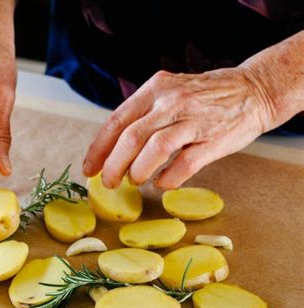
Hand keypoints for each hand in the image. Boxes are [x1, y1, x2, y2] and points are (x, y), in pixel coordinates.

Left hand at [83, 68, 271, 189]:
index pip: (117, 121)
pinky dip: (168, 179)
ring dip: (138, 172)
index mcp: (156, 89)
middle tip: (109, 183)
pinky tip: (161, 183)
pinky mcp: (214, 140)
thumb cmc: (203, 98)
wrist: (254, 90)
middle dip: (113, 165)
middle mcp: (172, 101)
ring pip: (155, 149)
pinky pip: (184, 165)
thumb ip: (143, 116)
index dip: (99, 149)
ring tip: (134, 181)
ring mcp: (194, 120)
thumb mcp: (169, 93)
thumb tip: (111, 150)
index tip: (89, 169)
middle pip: (131, 137)